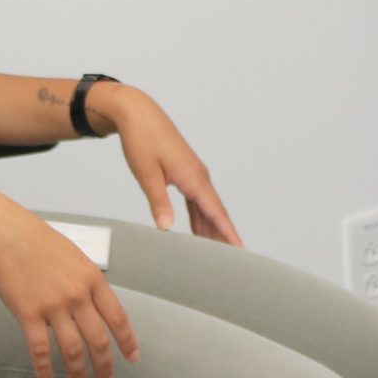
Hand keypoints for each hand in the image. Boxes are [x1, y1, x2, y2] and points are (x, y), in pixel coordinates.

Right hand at [0, 191, 140, 377]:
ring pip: (73, 350)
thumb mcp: (73, 256)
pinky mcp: (28, 313)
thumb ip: (85, 282)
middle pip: (98, 339)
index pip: (117, 316)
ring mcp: (53, 305)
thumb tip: (92, 309)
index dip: (127, 341)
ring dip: (78, 374)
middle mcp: (77, 294)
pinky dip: (45, 370)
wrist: (5, 233)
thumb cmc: (38, 241)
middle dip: (105, 367)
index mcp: (92, 278)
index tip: (133, 359)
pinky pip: (40, 350)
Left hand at [89, 86, 242, 246]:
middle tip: (232, 265)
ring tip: (217, 257)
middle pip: (216, 213)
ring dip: (212, 230)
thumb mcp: (147, 173)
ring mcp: (193, 174)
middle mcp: (199, 176)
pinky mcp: (185, 173)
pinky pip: (197, 201)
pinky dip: (200, 218)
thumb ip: (159, 202)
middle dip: (224, 238)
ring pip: (207, 208)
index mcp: (193, 177)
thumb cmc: (141, 139)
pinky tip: (198, 233)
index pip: (216, 212)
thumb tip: (167, 229)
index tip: (241, 253)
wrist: (137, 113)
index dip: (228, 234)